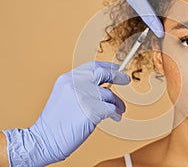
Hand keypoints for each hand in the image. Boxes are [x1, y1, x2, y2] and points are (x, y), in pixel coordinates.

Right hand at [3, 61, 129, 165]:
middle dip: (117, 76)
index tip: (115, 67)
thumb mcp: (64, 96)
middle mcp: (75, 83)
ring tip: (120, 110)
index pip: (91, 66)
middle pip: (103, 73)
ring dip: (117, 103)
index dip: (106, 66)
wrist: (43, 140)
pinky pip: (111, 108)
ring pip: (109, 95)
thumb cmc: (55, 123)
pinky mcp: (91, 109)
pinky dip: (116, 113)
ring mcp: (83, 95)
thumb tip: (103, 87)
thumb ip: (81, 88)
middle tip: (125, 79)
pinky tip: (115, 117)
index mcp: (68, 79)